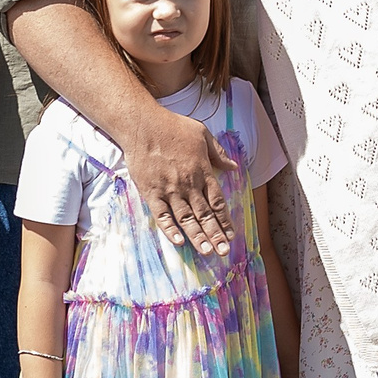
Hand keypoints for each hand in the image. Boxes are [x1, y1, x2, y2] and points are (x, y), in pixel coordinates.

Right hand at [121, 106, 237, 254]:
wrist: (143, 125)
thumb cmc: (173, 126)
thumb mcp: (202, 133)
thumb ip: (218, 153)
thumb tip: (234, 167)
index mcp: (203, 171)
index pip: (217, 202)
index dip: (224, 220)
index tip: (231, 235)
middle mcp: (188, 184)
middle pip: (204, 215)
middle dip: (215, 234)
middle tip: (223, 252)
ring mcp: (169, 190)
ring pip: (186, 218)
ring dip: (197, 236)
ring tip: (206, 252)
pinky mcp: (151, 192)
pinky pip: (162, 215)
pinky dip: (170, 229)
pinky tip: (178, 242)